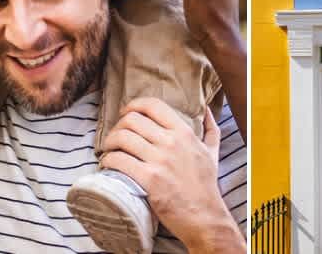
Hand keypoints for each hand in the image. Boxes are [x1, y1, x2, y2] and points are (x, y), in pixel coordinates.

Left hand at [100, 99, 243, 251]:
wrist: (204, 217)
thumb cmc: (206, 185)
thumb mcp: (213, 152)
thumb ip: (210, 129)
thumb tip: (206, 109)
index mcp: (184, 132)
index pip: (152, 105)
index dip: (133, 105)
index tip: (126, 114)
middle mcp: (171, 142)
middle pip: (132, 120)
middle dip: (118, 126)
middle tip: (116, 138)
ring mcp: (159, 161)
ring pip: (122, 138)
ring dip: (109, 143)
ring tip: (109, 151)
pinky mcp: (149, 180)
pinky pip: (118, 160)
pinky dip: (109, 160)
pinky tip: (109, 165)